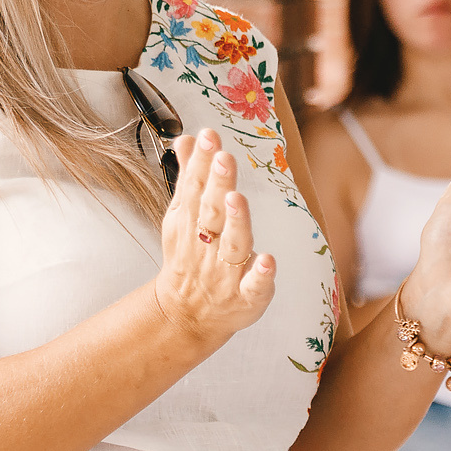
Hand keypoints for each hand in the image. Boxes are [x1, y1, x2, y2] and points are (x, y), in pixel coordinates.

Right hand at [152, 131, 275, 350]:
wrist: (185, 315)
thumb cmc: (190, 256)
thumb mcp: (183, 217)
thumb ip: (190, 177)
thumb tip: (186, 138)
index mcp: (191, 222)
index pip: (195, 188)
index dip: (202, 162)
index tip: (208, 136)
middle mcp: (207, 244)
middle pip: (212, 212)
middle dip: (217, 184)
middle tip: (223, 157)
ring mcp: (226, 272)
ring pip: (233, 244)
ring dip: (236, 222)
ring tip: (237, 198)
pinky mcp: (246, 296)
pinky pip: (254, 286)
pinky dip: (261, 275)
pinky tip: (268, 261)